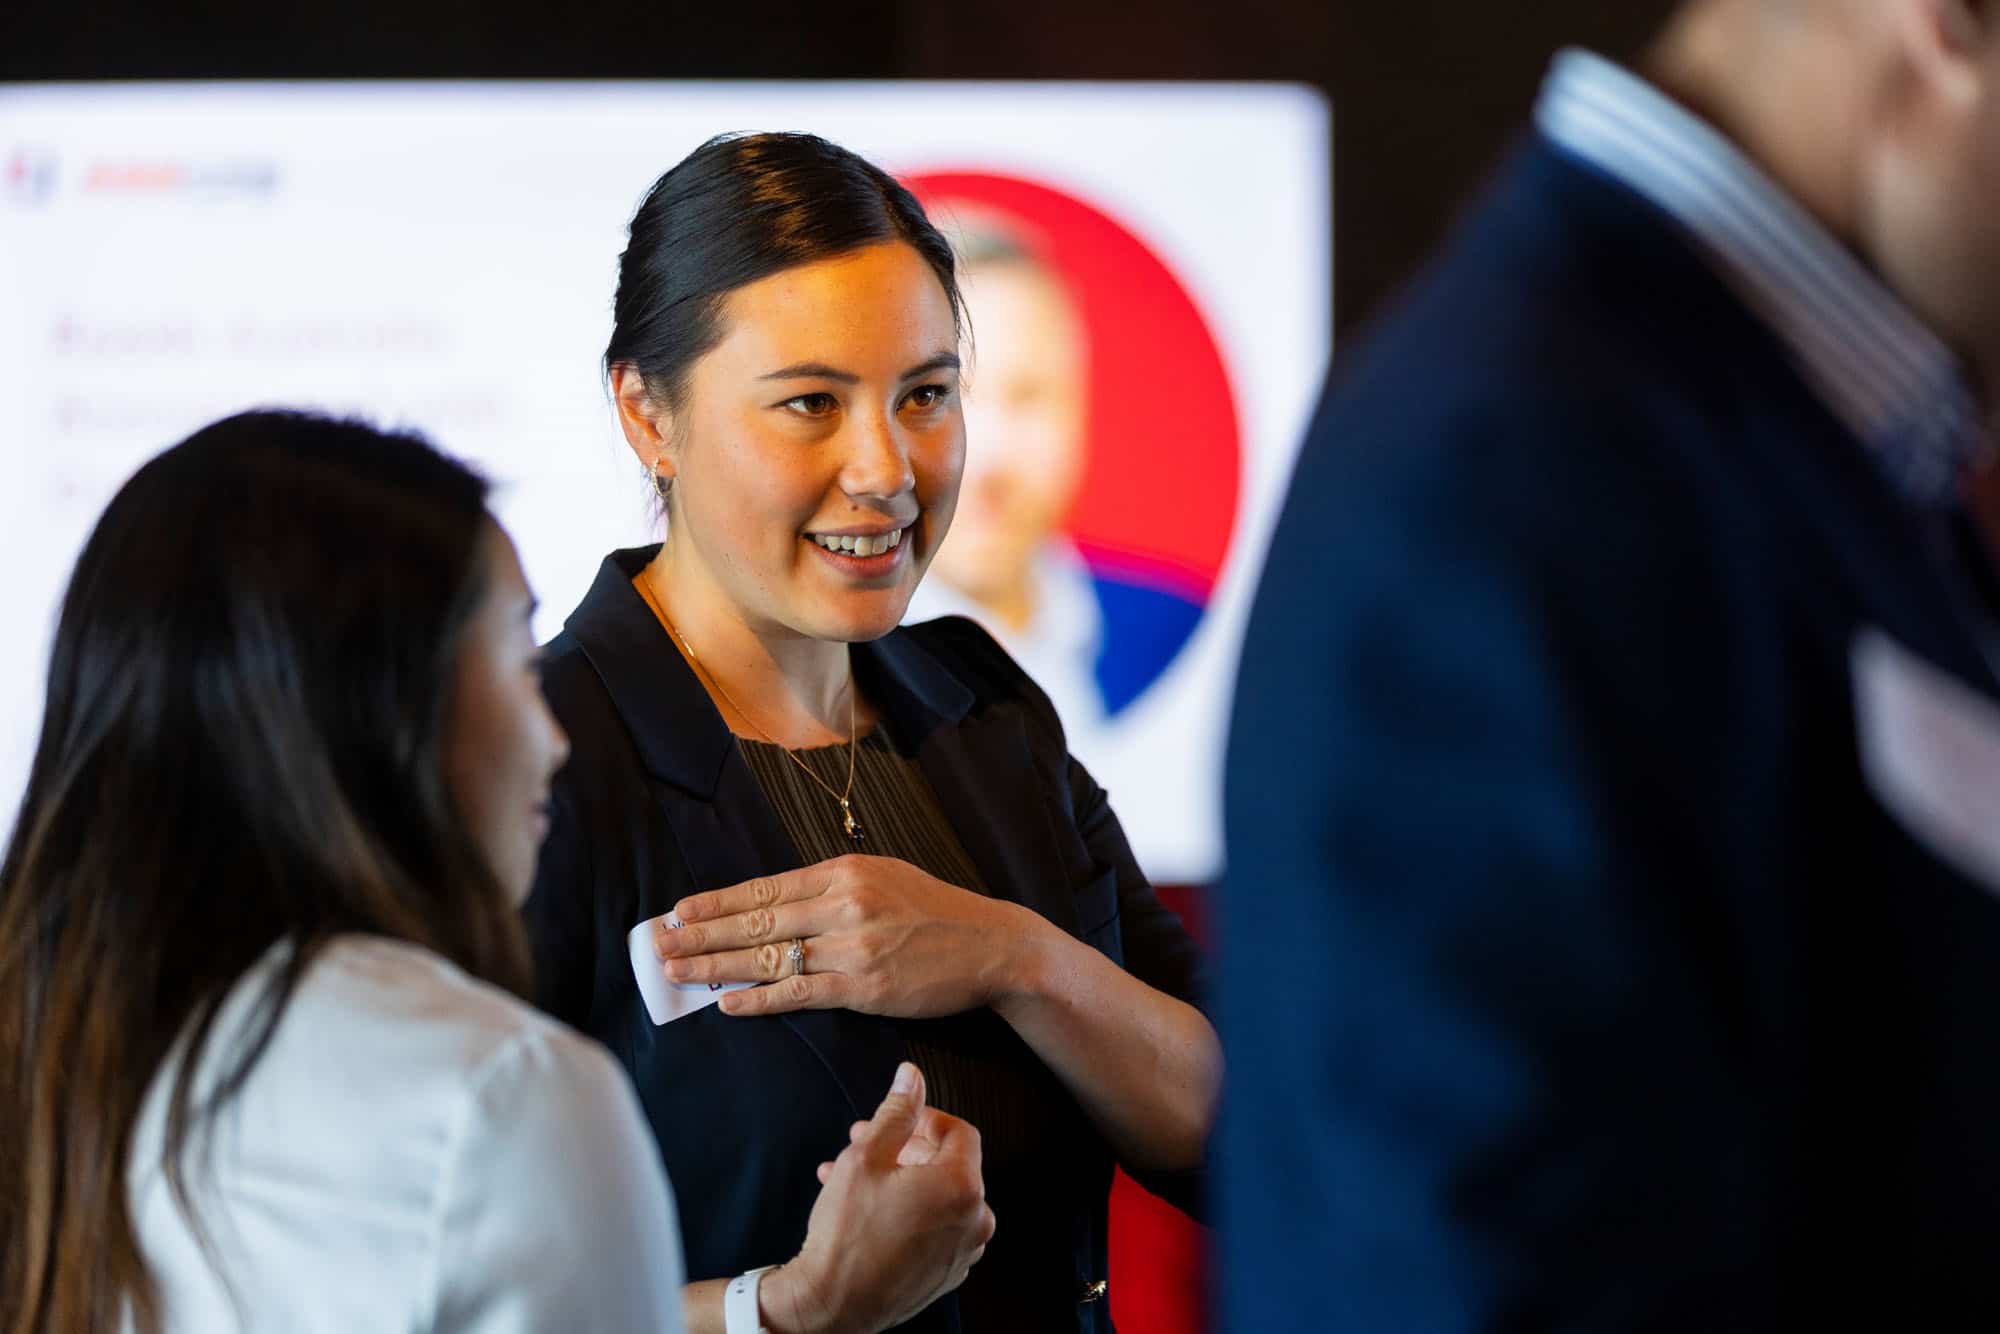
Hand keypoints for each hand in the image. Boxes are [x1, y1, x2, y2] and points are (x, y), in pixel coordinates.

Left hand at [654, 854, 1042, 1018]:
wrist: (990, 945)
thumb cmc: (933, 912)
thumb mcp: (883, 878)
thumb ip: (831, 886)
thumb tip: (773, 902)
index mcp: (843, 871)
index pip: (764, 887)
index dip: (717, 901)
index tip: (679, 910)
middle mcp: (843, 902)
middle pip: (756, 920)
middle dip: (701, 934)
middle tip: (659, 945)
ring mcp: (852, 945)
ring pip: (769, 957)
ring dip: (716, 967)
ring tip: (677, 974)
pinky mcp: (864, 987)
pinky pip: (798, 993)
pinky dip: (758, 999)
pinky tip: (727, 1004)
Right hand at [763, 1062, 994, 1333]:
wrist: (832, 1305)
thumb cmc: (847, 1233)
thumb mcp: (866, 1156)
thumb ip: (896, 1111)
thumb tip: (912, 1076)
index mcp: (962, 1187)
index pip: (959, 1132)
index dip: (926, 1119)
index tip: (897, 1120)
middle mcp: (974, 1220)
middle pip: (949, 1165)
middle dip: (906, 1148)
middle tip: (865, 1142)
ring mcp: (963, 1252)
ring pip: (937, 1197)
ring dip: (901, 1179)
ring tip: (852, 1174)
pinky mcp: (946, 1274)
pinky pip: (934, 1229)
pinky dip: (908, 1212)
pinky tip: (866, 1208)